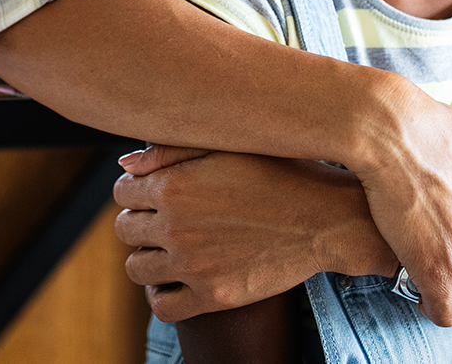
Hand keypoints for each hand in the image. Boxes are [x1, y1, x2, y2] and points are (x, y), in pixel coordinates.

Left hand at [113, 147, 396, 321]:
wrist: (328, 218)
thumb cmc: (285, 172)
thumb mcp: (232, 145)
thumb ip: (172, 150)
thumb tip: (125, 164)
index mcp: (175, 185)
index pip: (123, 191)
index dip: (140, 187)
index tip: (161, 188)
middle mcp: (176, 227)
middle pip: (124, 229)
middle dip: (142, 219)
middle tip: (171, 214)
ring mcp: (192, 266)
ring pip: (135, 268)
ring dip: (149, 255)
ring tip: (174, 244)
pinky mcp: (211, 297)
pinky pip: (161, 306)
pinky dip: (162, 292)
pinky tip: (179, 276)